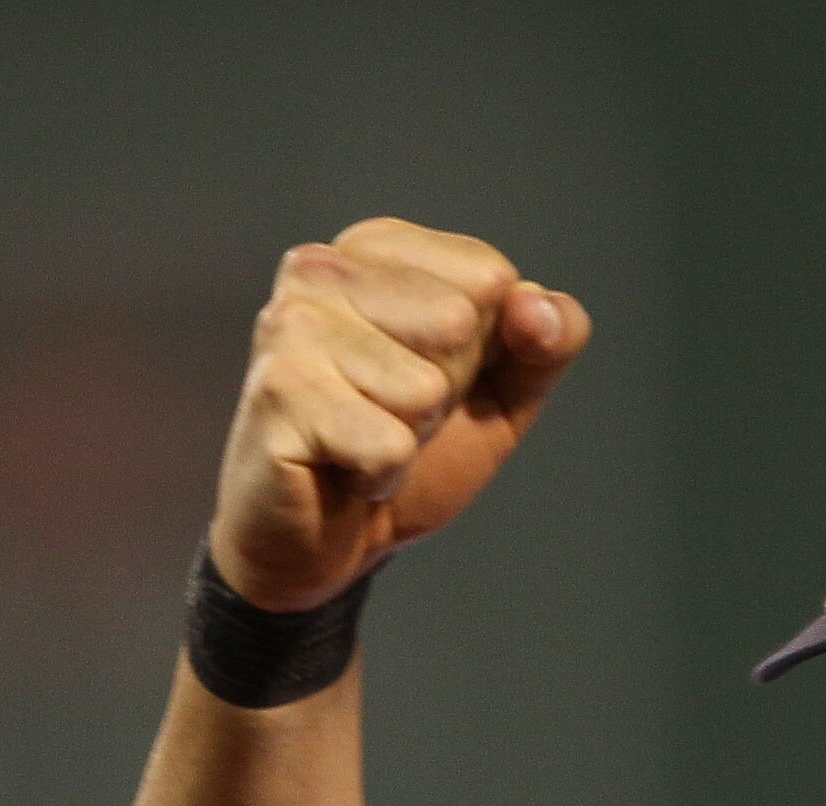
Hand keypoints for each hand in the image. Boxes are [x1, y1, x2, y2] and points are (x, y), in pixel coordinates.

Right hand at [207, 218, 589, 611]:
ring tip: (363, 438)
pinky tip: (343, 468)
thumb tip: (539, 306)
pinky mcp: (278, 392)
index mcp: (378, 248)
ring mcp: (291, 326)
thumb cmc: (405, 452)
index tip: (427, 373)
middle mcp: (323, 268)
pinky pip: (389, 445)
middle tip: (392, 414)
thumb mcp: (501, 392)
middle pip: (459, 323)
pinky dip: (382, 476)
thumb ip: (548, 341)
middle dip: (445, 392)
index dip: (483, 349)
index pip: (491, 279)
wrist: (328, 538)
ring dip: (411, 437)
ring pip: (424, 388)